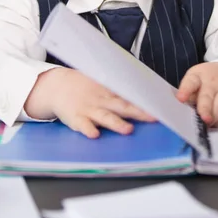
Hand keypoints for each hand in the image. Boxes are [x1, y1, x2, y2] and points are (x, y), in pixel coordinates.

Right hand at [24, 68, 154, 137]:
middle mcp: (102, 101)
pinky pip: (83, 125)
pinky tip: (95, 135)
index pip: (130, 95)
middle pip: (122, 106)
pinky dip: (88, 129)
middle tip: (152, 118)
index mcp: (110, 92)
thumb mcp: (102, 83)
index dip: (144, 101)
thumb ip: (119, 89)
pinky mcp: (76, 118)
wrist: (58, 87)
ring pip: (105, 117)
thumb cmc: (84, 88)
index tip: (159, 104)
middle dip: (138, 112)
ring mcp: (89, 110)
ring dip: (116, 123)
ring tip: (127, 130)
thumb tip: (146, 90)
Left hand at [176, 62, 217, 126]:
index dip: (185, 91)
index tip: (181, 98)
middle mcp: (212, 83)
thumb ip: (187, 94)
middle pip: (207, 97)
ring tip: (207, 122)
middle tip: (203, 118)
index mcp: (197, 76)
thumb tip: (181, 111)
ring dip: (213, 118)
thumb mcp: (194, 80)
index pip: (190, 83)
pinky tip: (214, 120)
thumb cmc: (206, 80)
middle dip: (205, 109)